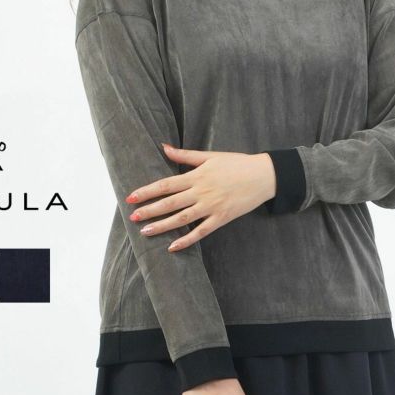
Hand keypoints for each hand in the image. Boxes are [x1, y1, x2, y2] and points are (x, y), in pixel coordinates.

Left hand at [125, 143, 276, 250]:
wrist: (263, 175)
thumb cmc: (236, 163)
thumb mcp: (210, 156)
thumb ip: (185, 155)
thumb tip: (163, 147)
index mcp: (196, 176)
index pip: (166, 185)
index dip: (147, 191)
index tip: (131, 197)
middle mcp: (201, 192)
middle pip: (170, 203)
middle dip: (149, 210)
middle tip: (132, 217)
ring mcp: (211, 207)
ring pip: (182, 219)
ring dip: (162, 226)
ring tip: (145, 232)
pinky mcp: (221, 218)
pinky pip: (201, 232)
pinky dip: (187, 240)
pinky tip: (173, 247)